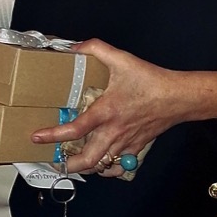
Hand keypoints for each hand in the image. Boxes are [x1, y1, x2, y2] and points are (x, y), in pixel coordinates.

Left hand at [30, 39, 183, 176]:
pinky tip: (101, 164)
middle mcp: (113, 131)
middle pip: (87, 160)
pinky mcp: (136, 148)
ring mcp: (125, 143)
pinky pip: (119, 166)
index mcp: (106, 112)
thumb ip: (96, 49)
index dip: (53, 136)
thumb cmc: (151, 80)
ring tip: (72, 164)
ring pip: (101, 165)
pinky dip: (108, 169)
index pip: (75, 129)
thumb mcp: (122, 59)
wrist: (179, 97)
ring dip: (86, 167)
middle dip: (68, 165)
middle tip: (55, 162)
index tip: (37, 138)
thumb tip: (74, 47)